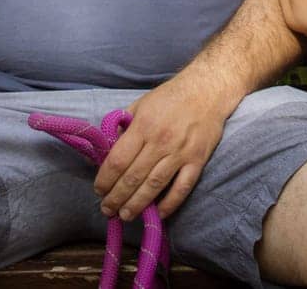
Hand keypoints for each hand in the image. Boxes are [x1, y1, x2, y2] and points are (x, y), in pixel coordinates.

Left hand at [93, 71, 232, 220]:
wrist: (208, 89)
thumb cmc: (171, 96)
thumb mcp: (141, 104)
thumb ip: (124, 126)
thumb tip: (108, 149)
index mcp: (143, 126)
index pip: (118, 160)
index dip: (105, 179)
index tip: (99, 190)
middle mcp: (160, 141)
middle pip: (133, 177)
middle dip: (116, 198)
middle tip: (107, 210)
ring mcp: (180, 153)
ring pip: (154, 186)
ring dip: (137, 205)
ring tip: (125, 216)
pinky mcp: (197, 161)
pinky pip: (182, 188)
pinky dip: (170, 204)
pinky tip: (158, 214)